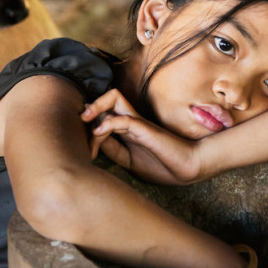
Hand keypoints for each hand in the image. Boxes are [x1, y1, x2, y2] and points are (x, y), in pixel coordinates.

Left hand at [81, 89, 205, 184]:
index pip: (103, 115)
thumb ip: (115, 152)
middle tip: (78, 123)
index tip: (80, 144)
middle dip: (89, 108)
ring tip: (84, 120)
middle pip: (108, 99)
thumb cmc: (163, 166)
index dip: (88, 125)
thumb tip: (95, 146)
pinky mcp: (145, 129)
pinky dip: (107, 124)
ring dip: (96, 107)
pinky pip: (123, 119)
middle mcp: (132, 121)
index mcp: (128, 129)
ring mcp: (138, 123)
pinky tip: (98, 134)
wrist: (189, 168)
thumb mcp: (131, 162)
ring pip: (114, 99)